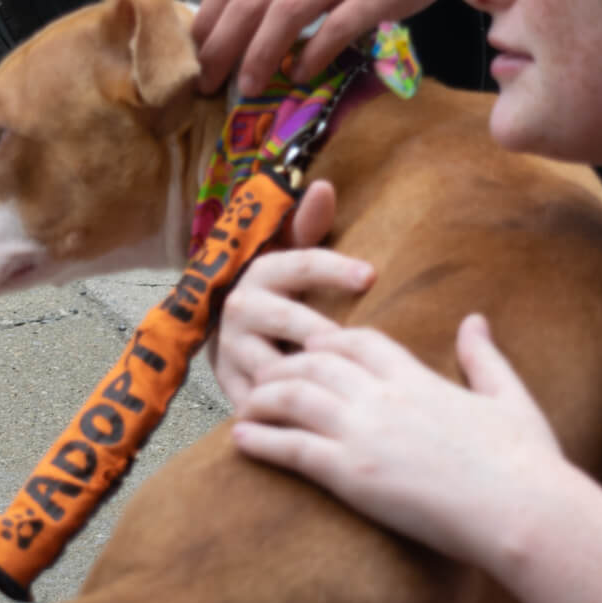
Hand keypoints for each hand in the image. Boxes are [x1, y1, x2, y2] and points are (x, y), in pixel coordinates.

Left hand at [190, 0, 484, 96]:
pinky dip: (317, 51)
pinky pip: (339, 25)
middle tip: (207, 81)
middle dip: (223, 45)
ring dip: (261, 53)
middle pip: (250, 0)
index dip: (208, 17)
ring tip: (248, 85)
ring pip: (286, 12)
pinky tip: (302, 74)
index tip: (193, 52)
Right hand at [212, 182, 372, 408]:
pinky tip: (323, 416)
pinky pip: (261, 401)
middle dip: (321, 330)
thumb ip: (308, 225)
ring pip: (271, 364)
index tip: (372, 276)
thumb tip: (322, 186)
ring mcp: (233, 350)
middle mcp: (240, 308)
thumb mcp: (292, 255)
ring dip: (305, 373)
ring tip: (346, 383)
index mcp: (261, 270)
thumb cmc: (280, 292)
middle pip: (286, 319)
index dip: (335, 269)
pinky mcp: (233, 387)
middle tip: (356, 344)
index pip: (299, 263)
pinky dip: (288, 409)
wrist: (229, 335)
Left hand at [233, 314, 577, 566]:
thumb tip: (475, 319)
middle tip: (264, 376)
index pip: (360, 341)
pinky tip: (241, 440)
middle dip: (285, 366)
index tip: (311, 346)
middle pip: (315, 363)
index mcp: (418, 377)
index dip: (329, 340)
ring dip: (262, 398)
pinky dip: (260, 440)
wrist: (521, 510)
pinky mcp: (352, 475)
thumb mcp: (508, 396)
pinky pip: (291, 448)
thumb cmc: (525, 462)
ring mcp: (364, 433)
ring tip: (245, 405)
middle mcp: (383, 396)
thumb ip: (484, 356)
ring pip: (293, 398)